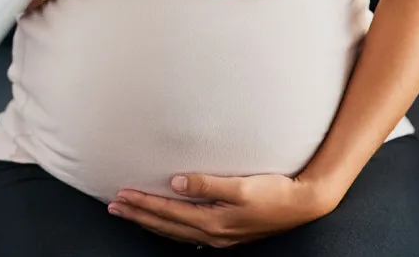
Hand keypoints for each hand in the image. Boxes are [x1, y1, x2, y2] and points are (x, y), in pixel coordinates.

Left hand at [107, 173, 337, 247]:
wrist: (304, 204)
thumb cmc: (275, 192)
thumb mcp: (242, 186)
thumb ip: (208, 183)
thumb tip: (176, 181)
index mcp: (213, 222)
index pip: (168, 213)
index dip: (143, 203)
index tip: (121, 194)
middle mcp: (213, 233)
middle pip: (165, 225)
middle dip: (138, 215)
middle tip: (114, 205)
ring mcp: (219, 236)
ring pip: (174, 232)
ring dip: (149, 222)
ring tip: (129, 213)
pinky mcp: (226, 233)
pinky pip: (186, 233)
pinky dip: (168, 227)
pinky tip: (162, 222)